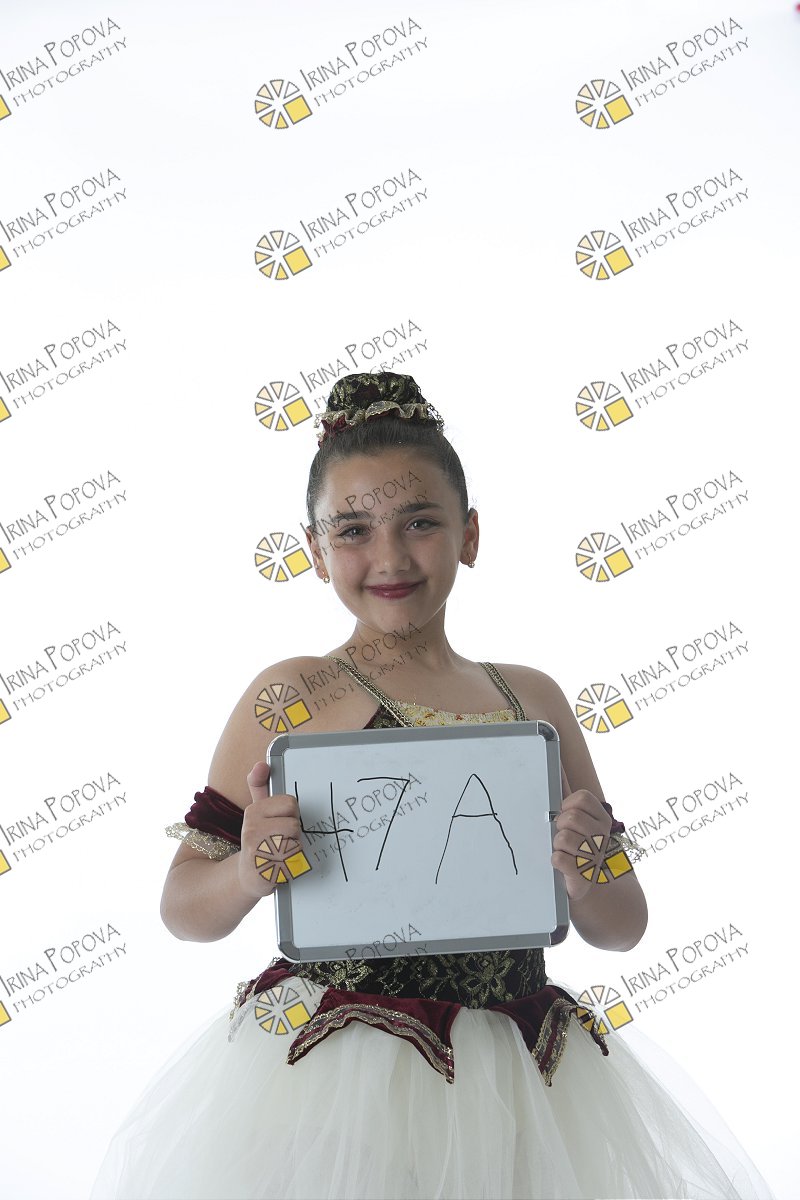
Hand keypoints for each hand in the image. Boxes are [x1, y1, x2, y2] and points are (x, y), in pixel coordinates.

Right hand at [237, 760, 303, 900]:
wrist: (248, 875)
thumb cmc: (259, 839)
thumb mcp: (257, 812)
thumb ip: (259, 787)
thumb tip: (260, 764)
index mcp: (253, 811)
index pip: (290, 803)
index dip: (291, 813)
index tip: (281, 821)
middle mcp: (252, 830)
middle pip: (294, 823)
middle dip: (294, 832)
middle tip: (281, 839)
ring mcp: (257, 851)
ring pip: (295, 842)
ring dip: (294, 849)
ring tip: (281, 852)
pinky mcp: (266, 872)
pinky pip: (294, 862)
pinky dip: (292, 865)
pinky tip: (281, 865)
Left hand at [551, 788, 612, 903]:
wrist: (585, 882)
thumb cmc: (577, 845)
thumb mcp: (576, 817)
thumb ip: (567, 792)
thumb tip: (558, 765)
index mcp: (601, 818)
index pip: (583, 798)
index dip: (569, 805)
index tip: (566, 815)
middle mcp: (602, 836)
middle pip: (570, 817)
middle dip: (560, 826)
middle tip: (564, 836)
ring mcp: (595, 856)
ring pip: (562, 838)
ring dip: (557, 845)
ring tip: (565, 850)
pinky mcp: (582, 874)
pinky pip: (558, 858)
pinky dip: (555, 860)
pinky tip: (563, 864)